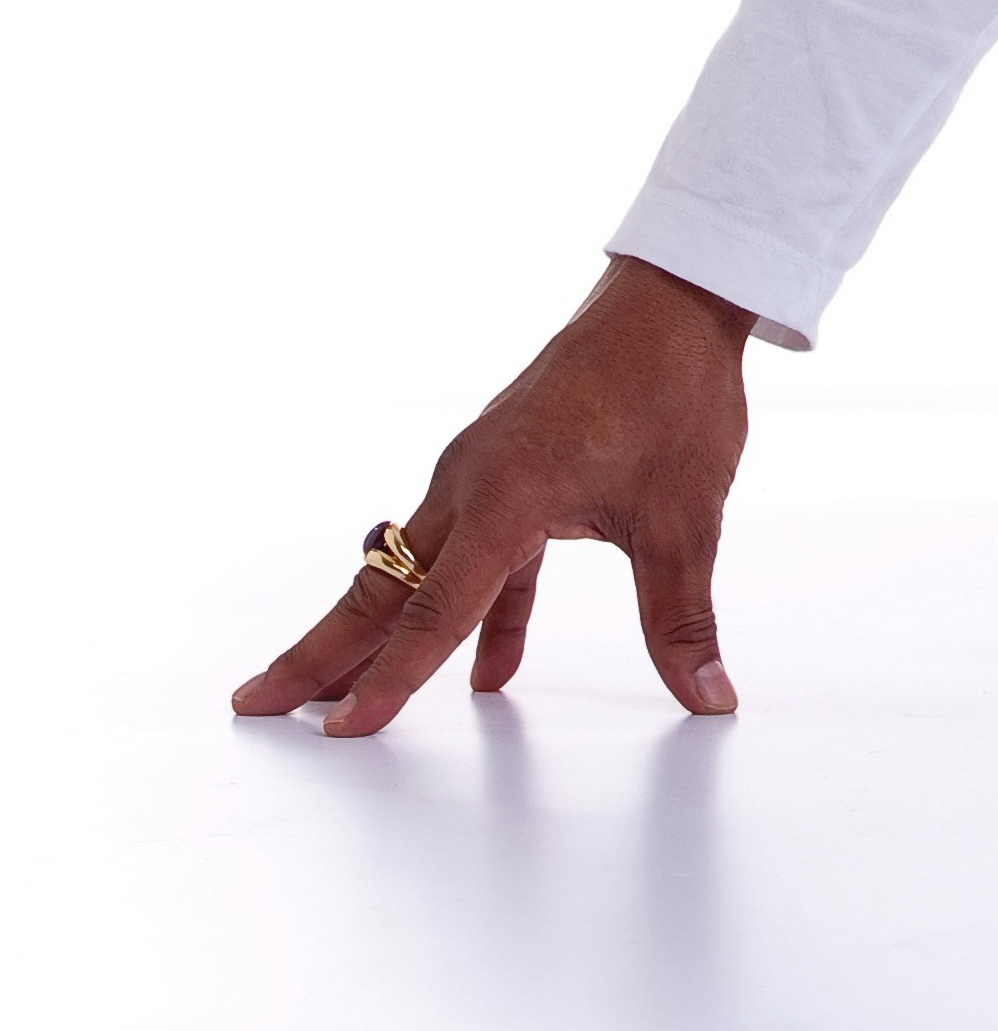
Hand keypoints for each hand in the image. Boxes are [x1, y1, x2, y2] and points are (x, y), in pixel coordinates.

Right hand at [231, 254, 754, 737]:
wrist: (674, 300)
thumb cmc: (674, 393)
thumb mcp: (685, 517)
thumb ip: (681, 618)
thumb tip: (709, 699)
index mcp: (505, 497)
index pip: (435, 612)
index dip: (390, 678)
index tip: (341, 729)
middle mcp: (473, 482)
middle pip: (384, 588)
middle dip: (321, 652)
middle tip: (254, 704)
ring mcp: (483, 471)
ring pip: (416, 569)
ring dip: (374, 631)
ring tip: (328, 692)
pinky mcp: (507, 467)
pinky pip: (474, 553)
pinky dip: (470, 611)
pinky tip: (490, 671)